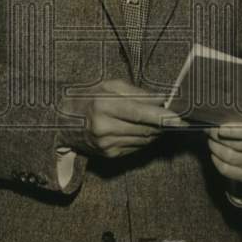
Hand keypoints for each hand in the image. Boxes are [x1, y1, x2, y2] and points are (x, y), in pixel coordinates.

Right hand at [59, 78, 184, 158]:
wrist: (63, 122)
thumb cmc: (89, 98)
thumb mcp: (109, 86)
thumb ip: (136, 92)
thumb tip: (161, 100)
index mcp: (102, 106)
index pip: (138, 112)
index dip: (159, 116)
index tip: (177, 117)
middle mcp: (104, 128)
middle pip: (144, 128)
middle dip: (162, 123)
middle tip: (174, 117)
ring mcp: (106, 144)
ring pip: (143, 139)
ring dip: (156, 131)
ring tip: (160, 121)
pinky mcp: (109, 155)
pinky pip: (137, 147)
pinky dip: (145, 138)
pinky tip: (144, 129)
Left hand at [206, 104, 241, 182]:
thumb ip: (240, 105)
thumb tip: (216, 112)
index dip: (238, 131)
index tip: (221, 128)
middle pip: (241, 145)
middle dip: (219, 137)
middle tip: (208, 129)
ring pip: (232, 157)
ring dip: (216, 147)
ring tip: (210, 138)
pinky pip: (229, 171)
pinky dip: (217, 161)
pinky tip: (214, 152)